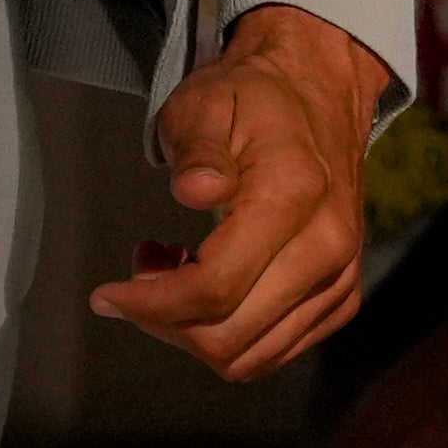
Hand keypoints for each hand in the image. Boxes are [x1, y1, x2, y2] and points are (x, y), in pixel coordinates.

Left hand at [88, 1, 383, 381]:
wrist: (320, 92)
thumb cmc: (252, 98)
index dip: (152, 305)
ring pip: (255, 355)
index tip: (107, 295)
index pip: (217, 287)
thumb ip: (199, 148)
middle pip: (233, 336)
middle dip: (166, 322)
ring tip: (166, 271)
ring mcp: (340, 280)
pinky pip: (277, 349)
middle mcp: (328, 251)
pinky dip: (230, 332)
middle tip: (136, 272)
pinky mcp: (341, 296)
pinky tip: (204, 281)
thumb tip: (194, 191)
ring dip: (195, 331)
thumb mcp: (207, 103)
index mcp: (293, 200)